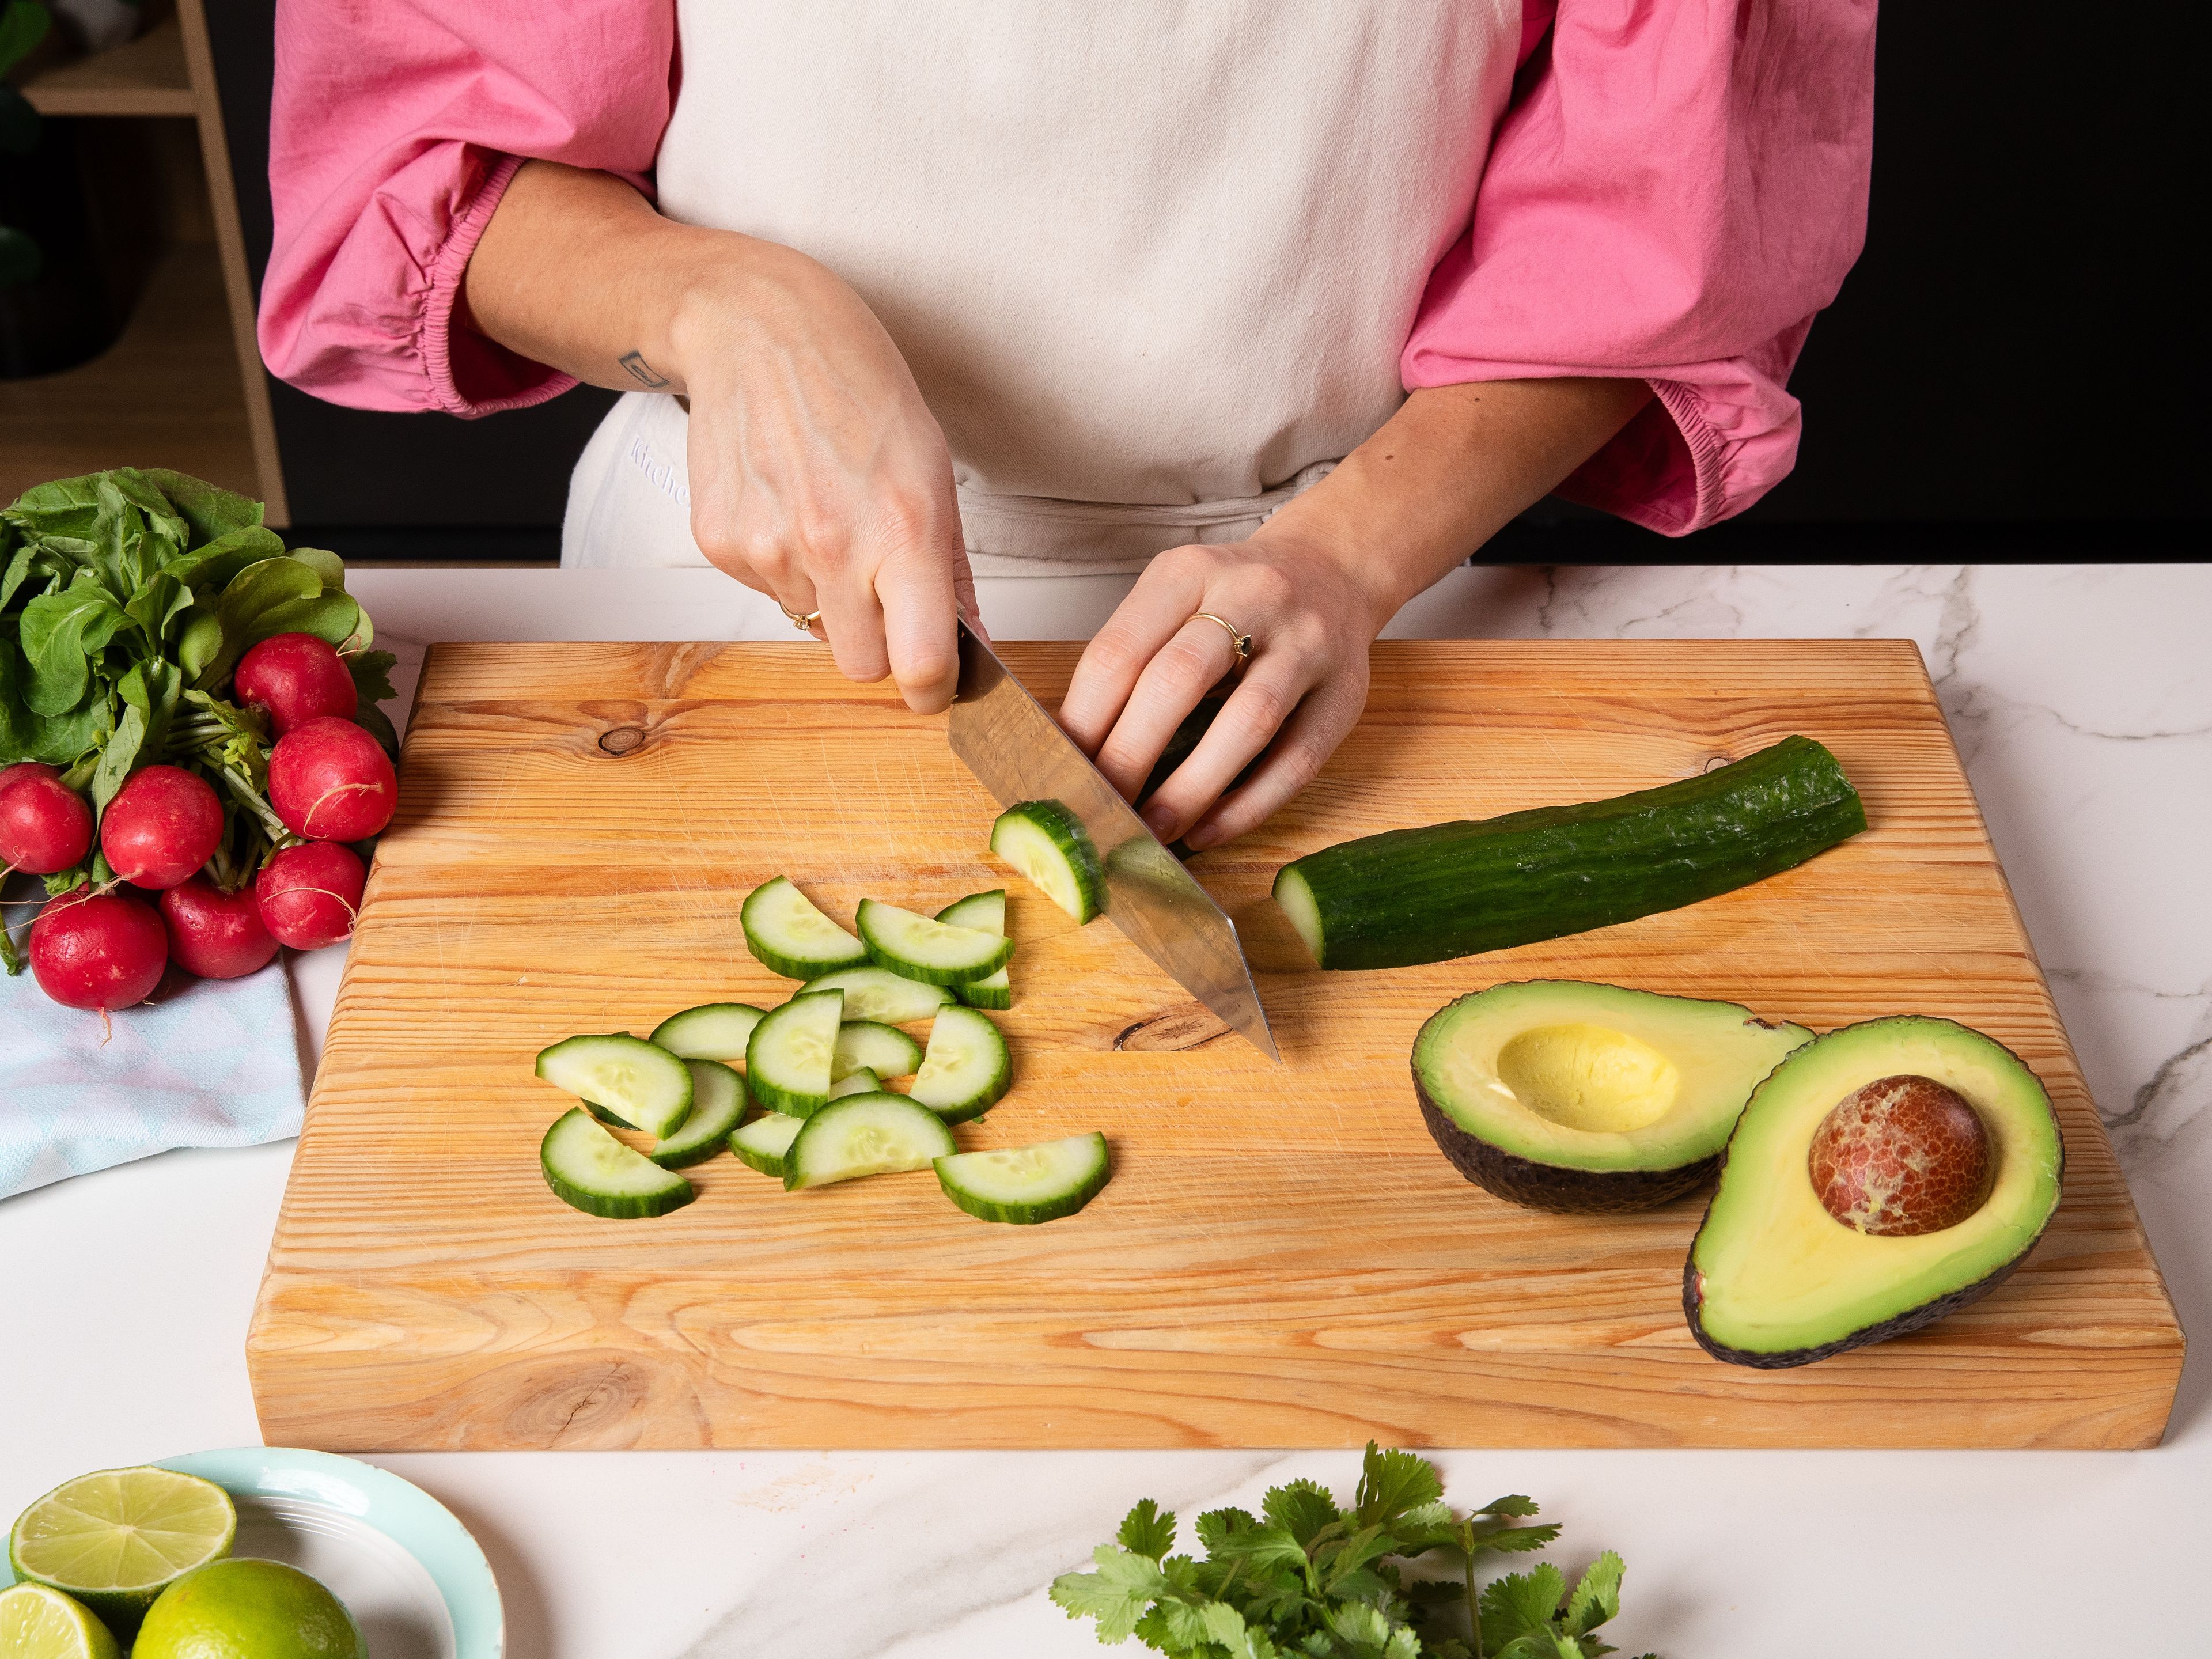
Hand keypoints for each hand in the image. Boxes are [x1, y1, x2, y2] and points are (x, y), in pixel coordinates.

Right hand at [464, 163, 974, 712]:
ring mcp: (768, 548)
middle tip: (882, 588)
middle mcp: (833, 547)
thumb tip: (970, 640)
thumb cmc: (856, 383)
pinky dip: (783, 565)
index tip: (936, 680)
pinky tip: (788, 503)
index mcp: (904, 530)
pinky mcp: (721, 543)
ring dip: (827, 593)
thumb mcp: (933, 466)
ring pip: (813, 626)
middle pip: (862, 667)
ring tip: (828, 515)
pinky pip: (768, 593)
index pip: (920, 664)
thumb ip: (950, 568)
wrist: (756, 328)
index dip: (933, 687)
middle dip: (879, 644)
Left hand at [1056, 530, 1384, 849]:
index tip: (1064, 768)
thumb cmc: (1234, 601)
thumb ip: (1132, 657)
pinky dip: (1249, 804)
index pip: (1120, 650)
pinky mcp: (1346, 692)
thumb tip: (1077, 747)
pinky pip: (1297, 759)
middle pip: (1178, 681)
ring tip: (1154, 829)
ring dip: (1192, 787)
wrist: (1332, 568)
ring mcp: (1307, 643)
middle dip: (1129, 754)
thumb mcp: (1176, 598)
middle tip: (1102, 806)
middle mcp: (1252, 597)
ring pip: (1248, 722)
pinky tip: (1209, 829)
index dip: (1084, 719)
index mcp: (1189, 573)